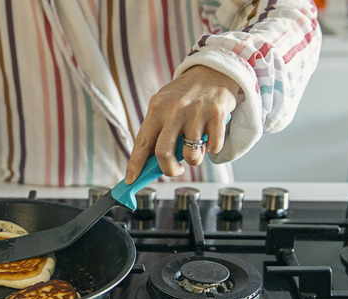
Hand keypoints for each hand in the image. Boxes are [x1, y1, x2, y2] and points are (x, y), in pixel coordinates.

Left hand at [124, 66, 239, 182]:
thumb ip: (158, 129)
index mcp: (157, 108)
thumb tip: (149, 162)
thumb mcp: (166, 105)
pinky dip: (212, 149)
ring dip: (194, 159)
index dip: (135, 164)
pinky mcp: (217, 115)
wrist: (215, 69)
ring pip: (190, 155)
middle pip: (163, 153)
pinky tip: (210, 136)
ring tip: (196, 148)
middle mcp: (175, 110)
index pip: (142, 142)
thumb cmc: (187, 93)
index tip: (130, 180)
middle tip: (174, 170)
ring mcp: (196, 112)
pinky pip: (213, 147)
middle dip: (168, 170)